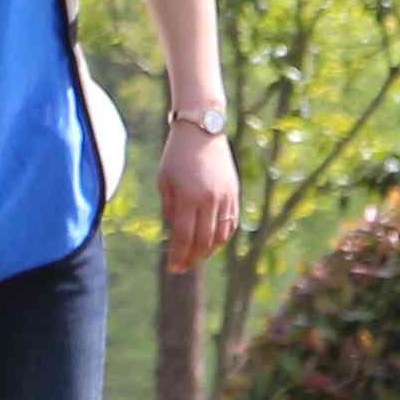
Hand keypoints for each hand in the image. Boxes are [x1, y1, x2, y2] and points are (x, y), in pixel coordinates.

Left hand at [158, 123, 240, 274]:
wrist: (202, 130)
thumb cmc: (176, 155)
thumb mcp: (164, 181)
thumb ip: (169, 209)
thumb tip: (176, 233)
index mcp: (188, 198)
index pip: (184, 237)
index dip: (178, 256)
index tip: (173, 269)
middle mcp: (209, 200)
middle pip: (203, 241)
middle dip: (192, 258)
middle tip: (183, 267)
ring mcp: (225, 197)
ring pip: (220, 235)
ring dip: (209, 250)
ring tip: (197, 256)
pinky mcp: (234, 193)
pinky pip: (231, 223)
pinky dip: (222, 237)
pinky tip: (212, 242)